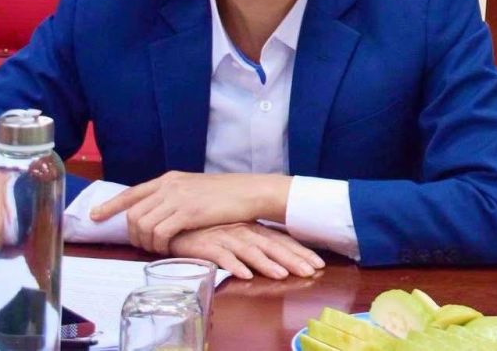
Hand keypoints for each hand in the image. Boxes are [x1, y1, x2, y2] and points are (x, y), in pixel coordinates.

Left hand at [90, 171, 291, 253]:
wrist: (250, 191)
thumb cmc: (227, 193)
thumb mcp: (195, 188)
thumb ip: (175, 196)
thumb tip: (160, 212)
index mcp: (169, 179)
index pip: (132, 193)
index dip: (110, 206)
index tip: (94, 217)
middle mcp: (169, 186)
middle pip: (133, 214)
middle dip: (133, 235)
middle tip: (145, 246)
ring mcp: (177, 198)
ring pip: (144, 225)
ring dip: (147, 243)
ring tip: (159, 248)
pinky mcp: (187, 212)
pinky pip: (160, 233)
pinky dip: (160, 245)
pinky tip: (169, 248)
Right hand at [169, 223, 324, 279]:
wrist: (177, 220)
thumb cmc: (209, 229)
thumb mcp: (236, 234)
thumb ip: (255, 243)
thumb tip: (279, 257)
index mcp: (253, 228)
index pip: (282, 240)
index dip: (300, 252)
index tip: (319, 263)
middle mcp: (244, 231)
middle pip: (272, 246)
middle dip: (293, 259)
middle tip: (311, 271)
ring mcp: (226, 237)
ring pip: (251, 251)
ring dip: (267, 264)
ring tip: (282, 275)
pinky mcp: (206, 244)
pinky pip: (222, 256)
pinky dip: (234, 265)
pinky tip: (245, 275)